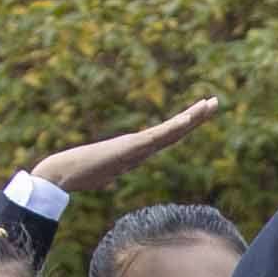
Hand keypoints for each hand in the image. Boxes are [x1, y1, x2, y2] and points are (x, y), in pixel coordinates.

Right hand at [21, 101, 218, 198]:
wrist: (61, 174)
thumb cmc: (79, 175)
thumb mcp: (106, 174)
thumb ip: (113, 168)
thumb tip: (112, 170)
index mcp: (137, 151)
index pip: (168, 137)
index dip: (186, 126)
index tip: (201, 114)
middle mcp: (139, 145)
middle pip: (174, 130)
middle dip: (196, 116)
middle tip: (215, 102)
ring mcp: (134, 145)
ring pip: (169, 131)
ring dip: (190, 118)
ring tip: (209, 105)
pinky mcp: (128, 148)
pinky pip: (156, 137)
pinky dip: (173, 128)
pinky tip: (187, 120)